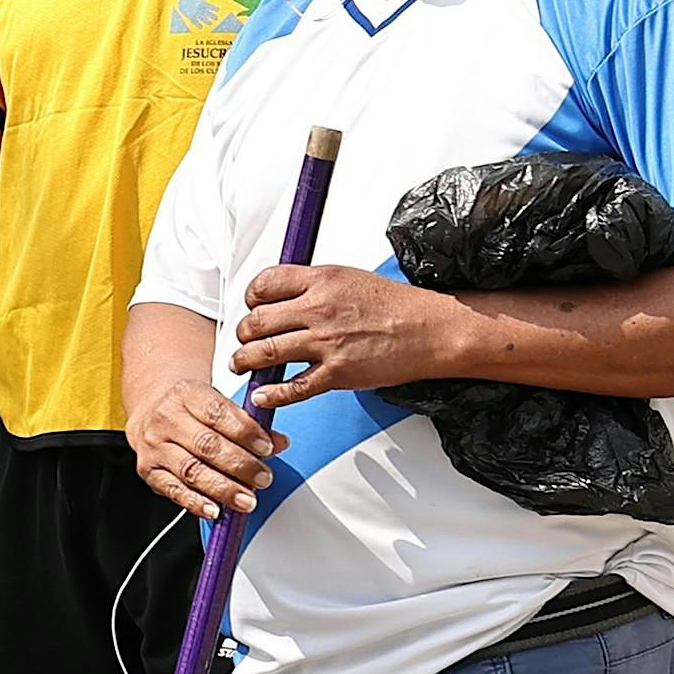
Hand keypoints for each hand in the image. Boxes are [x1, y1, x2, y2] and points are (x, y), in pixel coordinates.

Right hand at [129, 355, 283, 520]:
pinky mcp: (149, 470)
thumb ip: (249, 424)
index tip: (267, 448)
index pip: (217, 413)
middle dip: (240, 465)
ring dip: (223, 489)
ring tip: (247, 499)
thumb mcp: (219, 404)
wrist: (152, 410)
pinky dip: (196, 503)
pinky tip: (215, 510)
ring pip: (191, 470)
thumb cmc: (192, 409)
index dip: (245, 432)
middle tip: (262, 478)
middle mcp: (166, 419)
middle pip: (206, 445)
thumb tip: (278, 442)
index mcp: (186, 394)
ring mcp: (155, 446)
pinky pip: (173, 490)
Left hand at [222, 259, 480, 410]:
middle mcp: (318, 309)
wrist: (431, 329)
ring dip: (245, 362)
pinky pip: (292, 387)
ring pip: (265, 352)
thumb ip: (314, 287)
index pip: (264, 284)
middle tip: (243, 341)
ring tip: (242, 366)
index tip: (250, 307)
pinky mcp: (337, 373)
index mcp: (321, 280)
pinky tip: (262, 395)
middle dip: (243, 334)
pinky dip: (271, 394)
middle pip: (257, 321)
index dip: (250, 298)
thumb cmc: (395, 305)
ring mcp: (326, 343)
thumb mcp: (349, 278)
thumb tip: (283, 297)